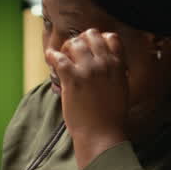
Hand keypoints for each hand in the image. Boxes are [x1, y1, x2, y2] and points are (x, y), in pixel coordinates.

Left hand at [45, 28, 129, 167]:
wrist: (102, 134)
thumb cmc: (111, 117)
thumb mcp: (121, 89)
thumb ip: (115, 72)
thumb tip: (106, 64)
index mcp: (118, 66)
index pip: (111, 38)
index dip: (99, 39)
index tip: (91, 46)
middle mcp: (105, 64)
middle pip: (91, 35)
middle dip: (81, 40)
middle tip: (74, 51)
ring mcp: (88, 70)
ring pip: (75, 43)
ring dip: (67, 47)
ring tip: (63, 57)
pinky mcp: (72, 79)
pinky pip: (58, 57)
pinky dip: (51, 55)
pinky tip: (49, 58)